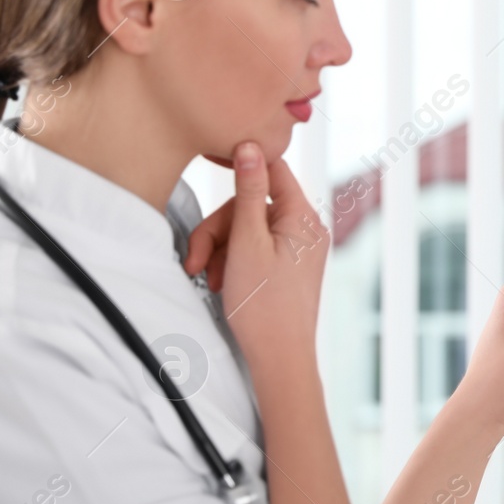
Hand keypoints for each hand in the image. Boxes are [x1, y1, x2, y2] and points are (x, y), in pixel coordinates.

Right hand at [184, 141, 330, 365]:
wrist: (280, 357)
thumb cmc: (264, 305)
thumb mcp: (247, 242)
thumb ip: (247, 192)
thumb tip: (250, 146)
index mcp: (302, 217)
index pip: (272, 170)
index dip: (241, 163)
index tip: (209, 158)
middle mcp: (305, 228)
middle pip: (250, 204)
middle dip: (218, 229)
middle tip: (197, 260)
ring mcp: (298, 248)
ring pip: (247, 229)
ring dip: (220, 248)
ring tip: (210, 277)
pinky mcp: (288, 266)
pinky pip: (255, 248)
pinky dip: (233, 260)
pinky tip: (222, 282)